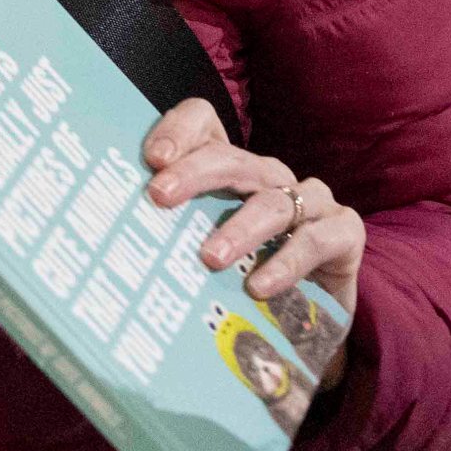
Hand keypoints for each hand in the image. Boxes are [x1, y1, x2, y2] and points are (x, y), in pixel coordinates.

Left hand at [143, 97, 361, 323]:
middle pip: (232, 160)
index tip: (152, 159)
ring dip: (240, 227)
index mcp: (230, 172)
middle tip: (160, 197)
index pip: (205, 123)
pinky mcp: (344, 232)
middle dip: (195, 174)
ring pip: (272, 201)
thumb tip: (106, 256)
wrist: (310, 327)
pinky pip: (316, 239)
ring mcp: (311, 201)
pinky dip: (287, 262)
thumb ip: (166, 244)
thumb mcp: (201, 259)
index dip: (179, 130)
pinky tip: (259, 287)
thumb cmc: (244, 284)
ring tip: (209, 258)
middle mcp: (269, 177)